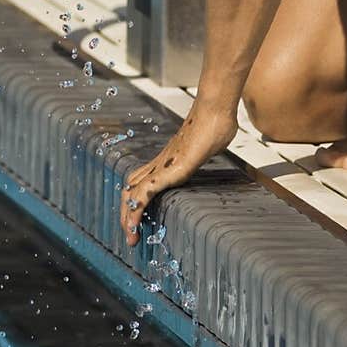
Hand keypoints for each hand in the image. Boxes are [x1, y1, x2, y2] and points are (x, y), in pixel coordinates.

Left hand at [119, 107, 237, 246]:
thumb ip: (209, 149)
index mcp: (169, 159)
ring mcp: (162, 166)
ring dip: (128, 218)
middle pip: (131, 189)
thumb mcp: (211, 144)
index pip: (142, 181)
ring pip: (132, 193)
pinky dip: (134, 211)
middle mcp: (160, 163)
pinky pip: (143, 194)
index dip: (136, 200)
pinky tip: (133, 225)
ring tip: (131, 237)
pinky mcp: (167, 170)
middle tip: (132, 236)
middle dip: (128, 214)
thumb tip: (219, 144)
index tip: (140, 220)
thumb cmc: (217, 123)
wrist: (215, 110)